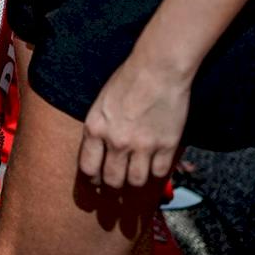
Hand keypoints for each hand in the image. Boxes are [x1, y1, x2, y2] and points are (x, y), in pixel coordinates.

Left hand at [78, 54, 190, 189]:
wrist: (158, 69)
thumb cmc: (128, 80)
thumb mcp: (101, 103)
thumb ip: (99, 129)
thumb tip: (100, 152)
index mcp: (95, 129)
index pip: (88, 168)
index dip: (93, 178)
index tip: (98, 179)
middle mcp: (117, 142)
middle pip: (113, 180)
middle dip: (114, 185)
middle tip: (118, 183)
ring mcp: (142, 145)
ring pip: (136, 181)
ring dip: (135, 181)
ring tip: (136, 174)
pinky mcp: (166, 145)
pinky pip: (159, 173)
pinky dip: (157, 172)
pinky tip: (155, 164)